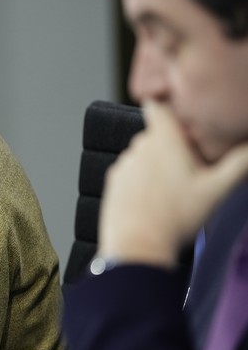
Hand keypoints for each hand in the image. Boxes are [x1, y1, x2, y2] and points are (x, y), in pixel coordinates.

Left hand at [99, 101, 247, 266]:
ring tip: (176, 190)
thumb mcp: (218, 189)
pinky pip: (132, 173)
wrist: (136, 246)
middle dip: (175, 144)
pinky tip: (158, 201)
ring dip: (159, 164)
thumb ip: (240, 163)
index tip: (185, 119)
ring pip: (145, 155)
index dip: (170, 105)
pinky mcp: (113, 183)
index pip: (157, 103)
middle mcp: (138, 147)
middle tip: (194, 169)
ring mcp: (123, 165)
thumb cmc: (177, 217)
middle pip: (157, 133)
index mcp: (162, 140)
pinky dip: (144, 181)